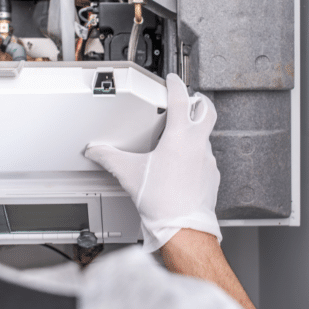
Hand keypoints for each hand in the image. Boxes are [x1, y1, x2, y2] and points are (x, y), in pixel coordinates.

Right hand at [85, 73, 221, 251]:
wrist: (184, 228)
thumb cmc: (162, 202)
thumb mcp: (130, 174)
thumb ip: (109, 158)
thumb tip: (96, 151)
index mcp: (180, 137)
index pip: (182, 99)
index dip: (176, 84)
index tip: (173, 80)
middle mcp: (198, 145)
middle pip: (207, 111)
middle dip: (200, 101)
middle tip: (191, 99)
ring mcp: (208, 160)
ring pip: (206, 136)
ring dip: (195, 131)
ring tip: (179, 137)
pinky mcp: (212, 175)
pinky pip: (206, 157)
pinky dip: (196, 154)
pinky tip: (183, 165)